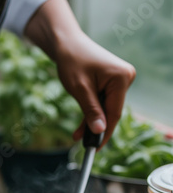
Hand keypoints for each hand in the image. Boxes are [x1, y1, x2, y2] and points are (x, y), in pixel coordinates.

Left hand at [24, 0, 135, 146]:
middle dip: (96, 128)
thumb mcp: (80, 90)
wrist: (67, 44)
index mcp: (121, 78)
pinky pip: (103, 103)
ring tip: (77, 137)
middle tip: (84, 146)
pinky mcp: (112, 82)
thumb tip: (100, 131)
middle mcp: (125, 78)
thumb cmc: (72, 61)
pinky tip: (81, 129)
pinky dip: (91, 113)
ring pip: (105, 109)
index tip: (95, 148)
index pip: (114, 113)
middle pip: (111, 112)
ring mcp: (120, 80)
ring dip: (91, 123)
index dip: (104, 133)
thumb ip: (91, 111)